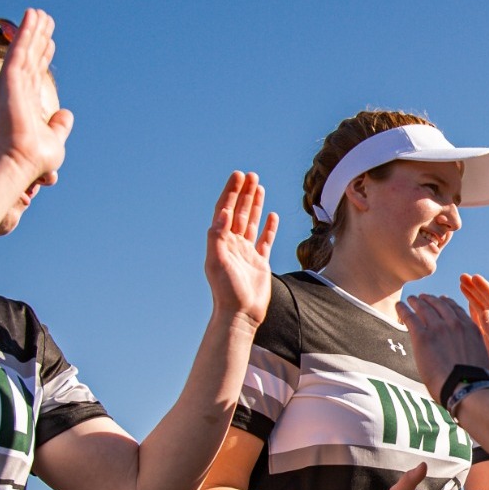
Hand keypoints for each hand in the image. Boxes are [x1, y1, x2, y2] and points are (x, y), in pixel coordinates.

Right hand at [0, 9, 73, 187]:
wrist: (18, 163)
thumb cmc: (33, 158)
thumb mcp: (54, 140)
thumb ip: (59, 126)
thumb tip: (67, 114)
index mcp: (27, 101)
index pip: (36, 73)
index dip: (43, 56)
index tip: (50, 41)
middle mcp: (18, 90)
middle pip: (30, 57)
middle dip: (38, 38)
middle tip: (46, 19)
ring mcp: (12, 83)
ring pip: (24, 49)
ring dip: (32, 29)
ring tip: (40, 12)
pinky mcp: (9, 79)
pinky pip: (19, 50)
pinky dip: (25, 32)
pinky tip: (32, 16)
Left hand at [205, 171, 277, 324]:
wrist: (241, 314)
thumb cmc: (226, 291)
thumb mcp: (217, 262)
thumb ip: (217, 237)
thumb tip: (222, 213)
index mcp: (222, 241)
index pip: (225, 210)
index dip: (231, 192)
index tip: (238, 175)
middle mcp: (233, 244)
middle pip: (238, 212)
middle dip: (244, 193)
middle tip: (250, 175)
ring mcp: (247, 253)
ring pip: (251, 222)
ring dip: (254, 204)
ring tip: (259, 186)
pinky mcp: (259, 263)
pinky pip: (265, 240)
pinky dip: (268, 227)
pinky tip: (271, 216)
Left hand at [398, 295, 488, 411]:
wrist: (466, 388)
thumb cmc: (473, 382)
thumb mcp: (480, 358)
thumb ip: (471, 348)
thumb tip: (464, 354)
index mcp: (470, 329)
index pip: (457, 310)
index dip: (448, 303)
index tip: (443, 299)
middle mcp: (455, 324)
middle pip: (440, 305)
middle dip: (430, 299)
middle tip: (423, 297)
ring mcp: (439, 329)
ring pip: (424, 308)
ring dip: (416, 301)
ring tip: (411, 299)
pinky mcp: (423, 337)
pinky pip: (410, 317)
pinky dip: (404, 309)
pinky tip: (399, 306)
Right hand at [458, 274, 488, 393]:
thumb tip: (487, 313)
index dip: (485, 291)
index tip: (473, 278)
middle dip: (478, 290)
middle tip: (463, 277)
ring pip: (485, 311)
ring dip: (474, 298)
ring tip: (461, 285)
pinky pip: (482, 322)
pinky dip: (473, 311)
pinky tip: (465, 304)